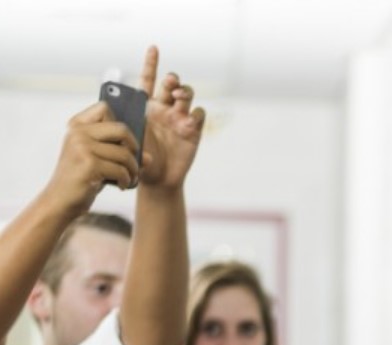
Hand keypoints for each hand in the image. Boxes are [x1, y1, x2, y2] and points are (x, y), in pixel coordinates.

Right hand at [40, 103, 140, 217]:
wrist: (61, 200)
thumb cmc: (82, 179)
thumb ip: (118, 153)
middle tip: (134, 162)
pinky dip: (126, 180)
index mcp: (77, 125)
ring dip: (133, 170)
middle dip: (134, 147)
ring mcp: (82, 147)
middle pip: (121, 129)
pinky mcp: (89, 164)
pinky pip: (121, 170)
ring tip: (129, 178)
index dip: (121, 124)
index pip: (105, 108)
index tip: (125, 143)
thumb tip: (149, 157)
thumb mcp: (98, 161)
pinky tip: (121, 186)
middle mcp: (78, 132)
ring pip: (125, 154)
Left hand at [136, 46, 205, 188]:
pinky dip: (196, 113)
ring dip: (184, 91)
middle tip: (169, 84)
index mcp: (147, 106)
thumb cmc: (140, 161)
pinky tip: (190, 119)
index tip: (153, 48)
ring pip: (187, 95)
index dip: (151, 63)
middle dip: (172, 80)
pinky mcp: (193, 131)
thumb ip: (128, 128)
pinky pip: (199, 114)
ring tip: (179, 97)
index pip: (149, 79)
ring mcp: (180, 119)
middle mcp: (165, 109)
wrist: (158, 180)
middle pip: (171, 84)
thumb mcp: (130, 141)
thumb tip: (124, 120)